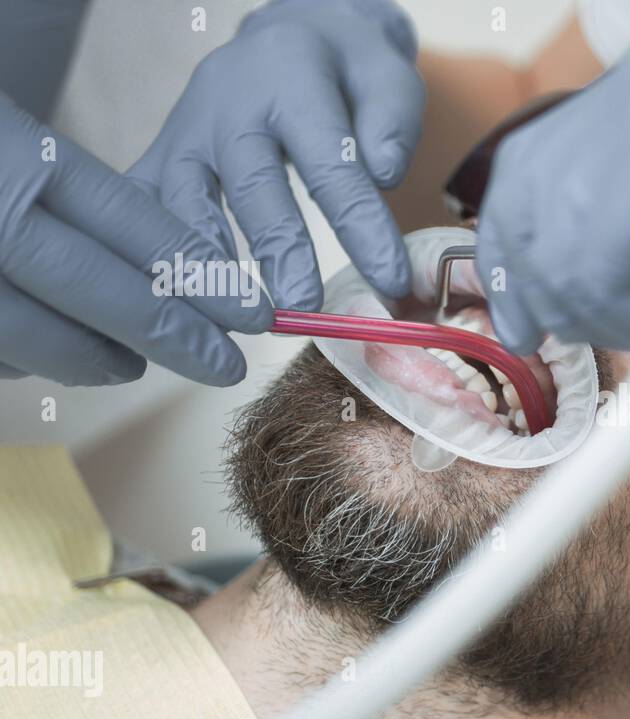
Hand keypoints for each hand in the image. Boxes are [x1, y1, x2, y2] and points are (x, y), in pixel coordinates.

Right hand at [0, 93, 265, 385]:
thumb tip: (174, 250)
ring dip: (89, 355)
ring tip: (129, 363)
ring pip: (31, 333)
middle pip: (91, 288)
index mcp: (12, 152)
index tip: (252, 311)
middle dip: (168, 334)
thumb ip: (63, 160)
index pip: (128, 220)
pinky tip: (44, 352)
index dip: (196, 273)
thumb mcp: (11, 90)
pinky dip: (18, 356)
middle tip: (225, 365)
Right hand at [128, 0, 425, 312]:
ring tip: (241, 322)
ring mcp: (187, 130)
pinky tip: (177, 310)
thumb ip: (391, 123)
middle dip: (278, 250)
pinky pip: (148, 212)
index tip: (390, 280)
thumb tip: (383, 172)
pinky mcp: (163, 156)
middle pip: (250, 183)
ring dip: (211, 267)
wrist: (290, 39)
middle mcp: (228, 100)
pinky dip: (156, 261)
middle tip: (303, 307)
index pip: (328, 159)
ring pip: (185, 202)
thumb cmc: (348, 72)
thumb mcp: (387, 77)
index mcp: (291, 76)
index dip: (360, 223)